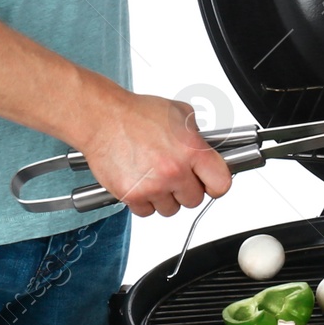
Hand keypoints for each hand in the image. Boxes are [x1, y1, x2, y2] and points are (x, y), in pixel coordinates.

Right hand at [77, 91, 232, 217]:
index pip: (221, 184)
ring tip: (155, 176)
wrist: (103, 119)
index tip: (210, 182)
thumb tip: (206, 150)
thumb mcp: (180, 113)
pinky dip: (144, 201)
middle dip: (187, 189)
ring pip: (171, 209)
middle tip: (176, 175)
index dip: (216, 184)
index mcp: (191, 150)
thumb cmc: (137, 114)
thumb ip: (197, 135)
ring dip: (165, 197)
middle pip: (195, 200)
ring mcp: (153, 186)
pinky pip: (147, 211)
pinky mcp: (132, 196)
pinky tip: (141, 181)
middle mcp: (174, 171)